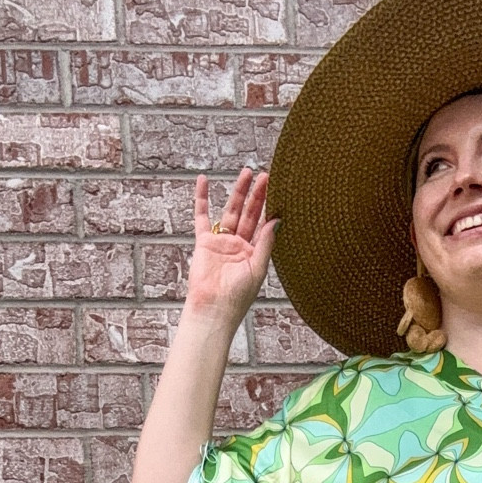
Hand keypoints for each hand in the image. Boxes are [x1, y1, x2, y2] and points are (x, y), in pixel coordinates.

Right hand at [185, 167, 279, 329]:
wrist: (214, 309)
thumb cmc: (238, 297)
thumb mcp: (257, 269)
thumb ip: (266, 243)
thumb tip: (277, 220)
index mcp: (254, 253)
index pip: (264, 225)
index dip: (270, 208)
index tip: (279, 189)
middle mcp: (239, 246)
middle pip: (249, 214)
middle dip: (257, 195)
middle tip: (265, 175)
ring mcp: (222, 242)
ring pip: (231, 211)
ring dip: (238, 192)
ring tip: (246, 173)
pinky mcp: (204, 242)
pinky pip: (202, 216)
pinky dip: (202, 198)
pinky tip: (203, 181)